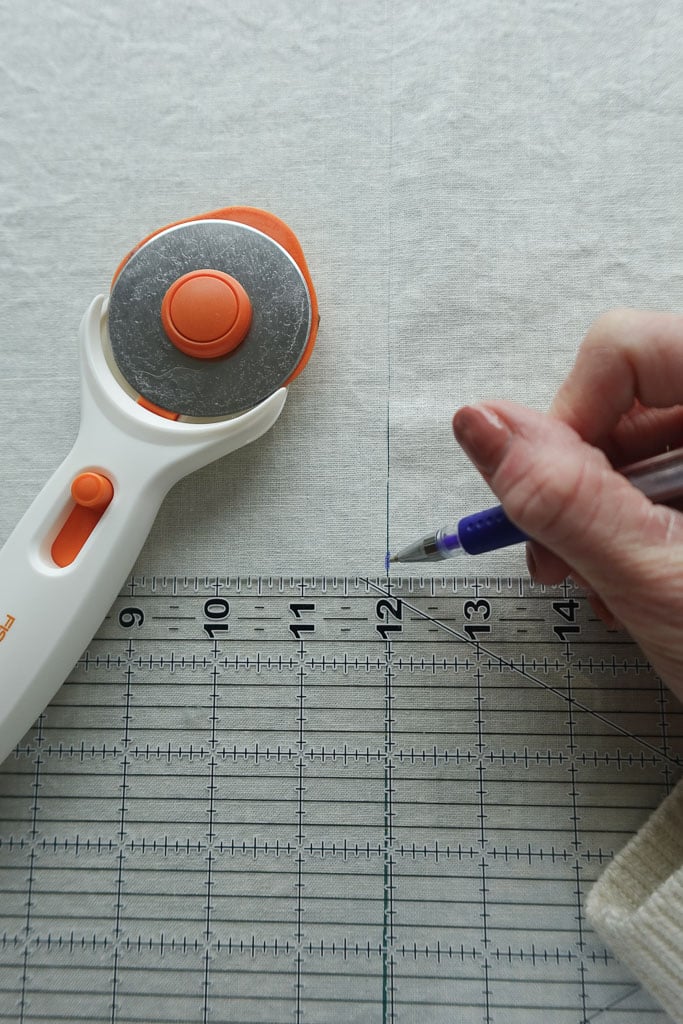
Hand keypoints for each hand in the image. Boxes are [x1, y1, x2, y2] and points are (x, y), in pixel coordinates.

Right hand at [452, 309, 682, 699]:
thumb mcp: (662, 584)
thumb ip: (566, 500)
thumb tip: (483, 426)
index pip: (629, 350)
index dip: (570, 416)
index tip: (547, 492)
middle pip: (626, 397)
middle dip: (576, 481)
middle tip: (564, 555)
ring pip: (633, 442)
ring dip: (596, 515)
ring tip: (606, 582)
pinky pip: (656, 476)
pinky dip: (626, 526)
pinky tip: (633, 576)